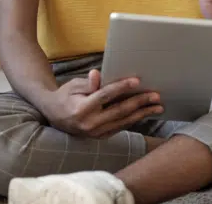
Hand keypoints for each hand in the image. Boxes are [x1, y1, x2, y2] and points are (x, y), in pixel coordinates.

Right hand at [44, 70, 163, 137]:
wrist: (54, 115)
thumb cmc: (65, 96)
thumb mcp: (73, 85)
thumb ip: (88, 83)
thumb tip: (98, 74)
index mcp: (82, 109)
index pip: (106, 96)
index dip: (122, 87)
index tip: (137, 81)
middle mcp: (90, 123)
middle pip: (120, 111)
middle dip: (140, 102)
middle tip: (156, 96)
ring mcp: (96, 133)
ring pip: (124, 121)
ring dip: (142, 114)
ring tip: (158, 107)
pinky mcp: (100, 137)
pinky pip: (120, 127)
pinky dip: (133, 120)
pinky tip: (145, 114)